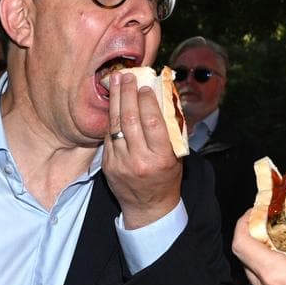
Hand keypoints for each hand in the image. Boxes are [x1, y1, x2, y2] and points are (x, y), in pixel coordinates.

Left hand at [102, 71, 183, 228]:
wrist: (149, 208)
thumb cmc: (167, 177)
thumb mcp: (177, 155)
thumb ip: (171, 129)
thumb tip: (164, 97)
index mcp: (161, 157)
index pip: (152, 121)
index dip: (147, 100)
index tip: (145, 85)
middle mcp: (140, 160)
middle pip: (131, 119)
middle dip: (128, 94)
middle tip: (126, 76)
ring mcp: (121, 163)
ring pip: (116, 126)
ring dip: (116, 101)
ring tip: (117, 83)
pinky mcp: (109, 165)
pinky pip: (108, 137)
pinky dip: (112, 119)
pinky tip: (114, 105)